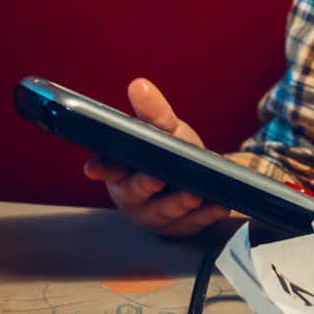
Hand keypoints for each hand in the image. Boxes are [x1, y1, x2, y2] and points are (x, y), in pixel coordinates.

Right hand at [82, 77, 234, 237]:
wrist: (198, 176)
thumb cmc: (170, 151)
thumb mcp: (165, 129)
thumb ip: (153, 112)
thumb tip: (139, 85)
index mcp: (121, 170)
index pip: (108, 169)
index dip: (101, 169)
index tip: (94, 169)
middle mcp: (133, 196)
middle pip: (135, 193)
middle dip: (144, 186)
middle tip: (156, 179)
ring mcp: (156, 215)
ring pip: (164, 212)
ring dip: (178, 204)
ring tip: (193, 195)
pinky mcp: (180, 228)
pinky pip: (194, 223)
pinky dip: (206, 215)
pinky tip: (219, 207)